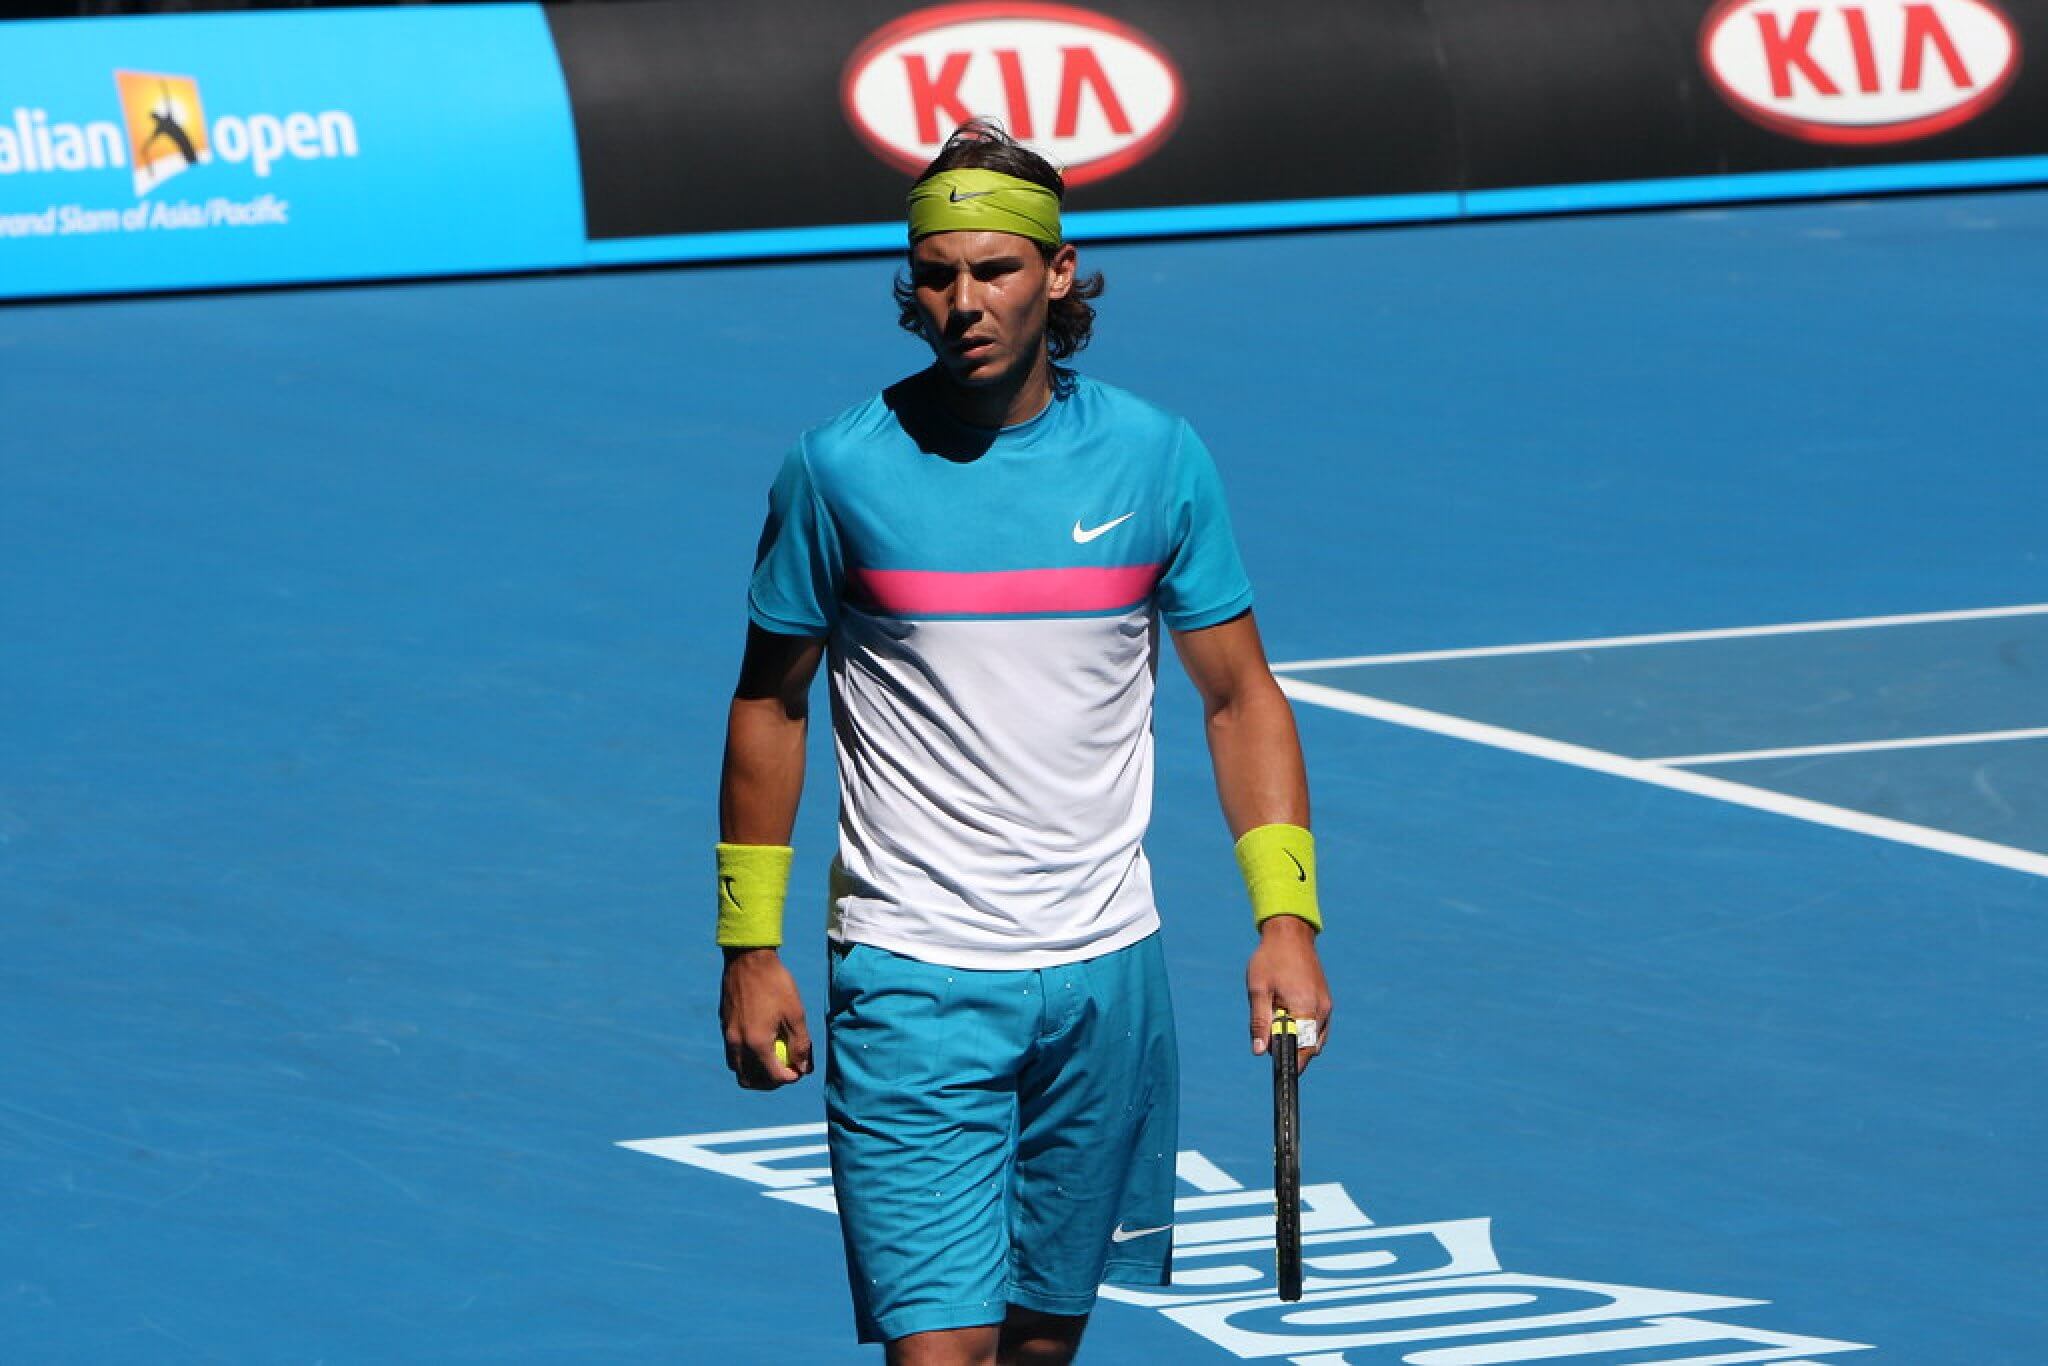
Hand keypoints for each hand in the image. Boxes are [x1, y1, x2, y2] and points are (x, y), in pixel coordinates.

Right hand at [719, 947, 812, 1089]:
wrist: (748, 958)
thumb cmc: (775, 983)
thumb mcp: (796, 1013)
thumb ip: (801, 1044)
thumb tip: (803, 1067)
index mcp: (756, 1043)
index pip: (773, 1076)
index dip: (790, 1078)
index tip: (800, 1070)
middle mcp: (738, 1044)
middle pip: (749, 1080)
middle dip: (769, 1082)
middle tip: (785, 1071)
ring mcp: (728, 1035)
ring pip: (737, 1068)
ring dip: (754, 1072)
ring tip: (772, 1060)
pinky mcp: (724, 1025)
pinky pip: (732, 1053)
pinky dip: (745, 1057)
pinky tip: (761, 1043)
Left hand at [1247, 916, 1331, 1073]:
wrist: (1289, 934)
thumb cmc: (1270, 960)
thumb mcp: (1258, 990)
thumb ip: (1259, 1022)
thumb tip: (1259, 1051)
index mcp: (1305, 1008)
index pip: (1303, 1050)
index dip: (1289, 1061)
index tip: (1275, 1063)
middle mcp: (1321, 1010)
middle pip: (1311, 1048)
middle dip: (1292, 1051)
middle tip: (1270, 1038)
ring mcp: (1326, 1005)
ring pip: (1317, 1040)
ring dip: (1299, 1041)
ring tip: (1277, 1023)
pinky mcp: (1326, 1001)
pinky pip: (1319, 1027)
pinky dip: (1305, 1031)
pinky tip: (1287, 1018)